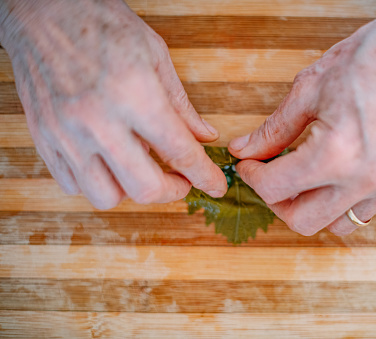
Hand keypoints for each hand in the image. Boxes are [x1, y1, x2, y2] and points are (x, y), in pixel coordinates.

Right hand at [0, 0, 226, 208]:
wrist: (41, 11)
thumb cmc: (100, 24)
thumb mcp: (155, 55)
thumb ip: (181, 104)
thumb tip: (204, 136)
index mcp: (134, 93)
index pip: (179, 151)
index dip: (205, 175)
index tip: (216, 185)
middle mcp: (97, 120)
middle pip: (144, 188)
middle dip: (172, 191)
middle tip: (179, 179)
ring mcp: (65, 134)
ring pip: (106, 197)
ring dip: (131, 189)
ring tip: (138, 165)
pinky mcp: (43, 140)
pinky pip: (73, 185)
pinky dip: (97, 181)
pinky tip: (108, 160)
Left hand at [228, 1, 375, 235]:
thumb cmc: (368, 58)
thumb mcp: (309, 89)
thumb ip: (273, 130)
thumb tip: (244, 150)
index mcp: (335, 153)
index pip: (275, 189)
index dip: (252, 177)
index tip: (250, 165)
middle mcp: (366, 179)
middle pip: (304, 222)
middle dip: (278, 202)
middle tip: (273, 177)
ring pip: (339, 224)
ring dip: (314, 206)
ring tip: (308, 177)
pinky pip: (369, 208)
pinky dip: (346, 198)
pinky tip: (341, 171)